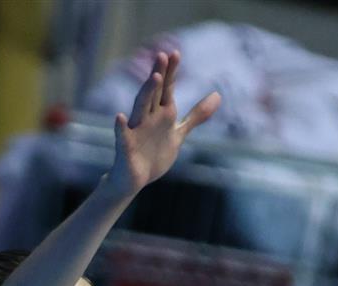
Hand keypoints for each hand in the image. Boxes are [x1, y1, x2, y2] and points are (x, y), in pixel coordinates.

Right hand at [106, 50, 220, 197]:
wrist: (134, 180)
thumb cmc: (154, 154)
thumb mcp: (178, 133)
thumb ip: (196, 115)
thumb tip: (218, 95)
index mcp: (161, 114)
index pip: (166, 89)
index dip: (171, 72)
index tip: (175, 53)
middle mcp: (147, 118)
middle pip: (153, 93)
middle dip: (159, 75)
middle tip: (163, 55)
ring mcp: (135, 131)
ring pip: (140, 108)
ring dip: (146, 93)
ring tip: (154, 77)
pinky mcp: (126, 147)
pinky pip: (122, 135)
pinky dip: (120, 127)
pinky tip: (119, 117)